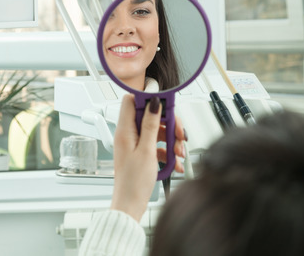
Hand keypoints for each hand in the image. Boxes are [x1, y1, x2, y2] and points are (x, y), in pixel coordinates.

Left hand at [110, 94, 186, 221]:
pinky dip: (167, 151)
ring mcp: (135, 144)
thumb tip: (153, 103)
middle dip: (167, 124)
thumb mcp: (146, 151)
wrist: (130, 204)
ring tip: (178, 153)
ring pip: (156, 130)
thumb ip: (150, 125)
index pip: (132, 101)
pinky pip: (157, 144)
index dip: (148, 99)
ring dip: (170, 140)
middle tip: (178, 134)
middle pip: (150, 116)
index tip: (165, 104)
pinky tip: (175, 162)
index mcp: (124, 130)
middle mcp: (128, 134)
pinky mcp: (141, 153)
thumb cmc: (133, 183)